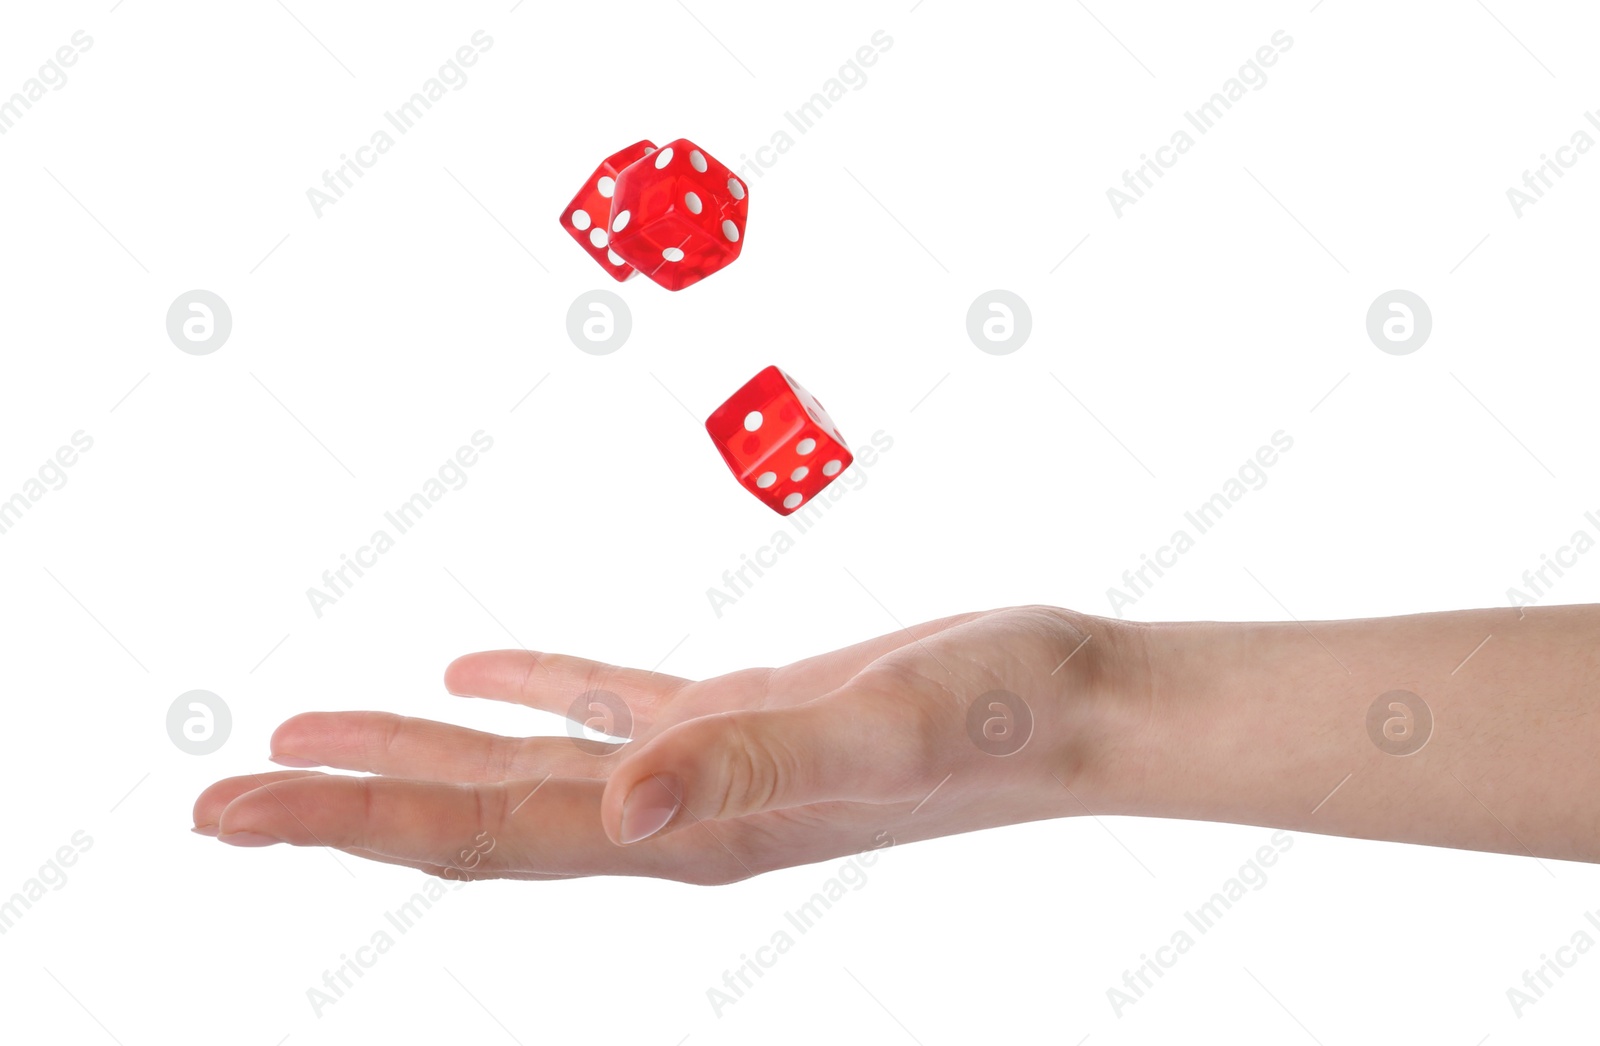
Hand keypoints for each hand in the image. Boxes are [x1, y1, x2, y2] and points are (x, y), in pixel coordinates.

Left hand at [192, 606, 1120, 883]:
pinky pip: (604, 703)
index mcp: (689, 826)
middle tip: (217, 800)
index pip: (483, 829)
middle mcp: (678, 812)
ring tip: (311, 733)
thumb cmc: (1003, 714)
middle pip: (474, 814)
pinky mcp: (740, 713)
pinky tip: (476, 669)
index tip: (232, 808)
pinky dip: (528, 688)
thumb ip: (755, 762)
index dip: (351, 817)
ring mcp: (704, 766)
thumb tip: (623, 805)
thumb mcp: (882, 725)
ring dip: (415, 752)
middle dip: (344, 806)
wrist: (1078, 705)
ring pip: (524, 763)